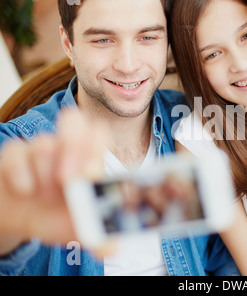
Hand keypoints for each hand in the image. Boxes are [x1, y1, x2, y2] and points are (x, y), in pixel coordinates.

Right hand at [0, 109, 109, 254]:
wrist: (21, 220)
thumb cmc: (56, 216)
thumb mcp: (77, 228)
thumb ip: (97, 236)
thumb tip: (113, 247)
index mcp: (87, 159)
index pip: (98, 133)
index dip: (96, 146)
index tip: (90, 174)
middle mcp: (64, 148)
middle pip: (73, 119)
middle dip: (73, 147)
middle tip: (67, 179)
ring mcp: (38, 149)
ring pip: (44, 143)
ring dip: (46, 173)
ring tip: (45, 197)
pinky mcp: (13, 156)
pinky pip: (16, 151)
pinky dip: (21, 173)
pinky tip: (26, 190)